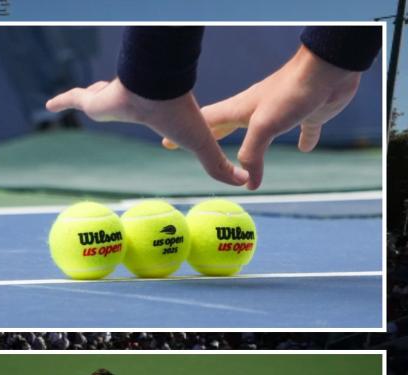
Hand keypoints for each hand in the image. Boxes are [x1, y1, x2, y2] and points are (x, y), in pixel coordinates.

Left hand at [46, 78, 248, 185]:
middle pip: (121, 100)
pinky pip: (73, 97)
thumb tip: (246, 183)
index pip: (146, 111)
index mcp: (150, 111)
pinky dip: (61, 100)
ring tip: (86, 98)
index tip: (146, 113)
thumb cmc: (178, 114)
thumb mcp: (200, 145)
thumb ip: (218, 164)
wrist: (157, 93)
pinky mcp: (93, 99)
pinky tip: (47, 105)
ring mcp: (109, 99)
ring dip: (93, 95)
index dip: (146, 111)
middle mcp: (128, 102)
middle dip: (115, 99)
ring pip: (98, 95)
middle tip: (110, 103)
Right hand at [162, 45, 361, 189]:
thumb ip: (252, 155)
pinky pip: (301, 130)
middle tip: (197, 149)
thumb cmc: (290, 93)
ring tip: (245, 156)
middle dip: (212, 139)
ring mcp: (280, 112)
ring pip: (261, 132)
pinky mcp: (305, 113)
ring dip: (253, 144)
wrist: (327, 70)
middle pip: (227, 127)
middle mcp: (255, 111)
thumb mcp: (263, 128)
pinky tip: (305, 148)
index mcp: (239, 111)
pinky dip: (302, 139)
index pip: (206, 124)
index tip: (167, 143)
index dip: (187, 135)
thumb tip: (248, 184)